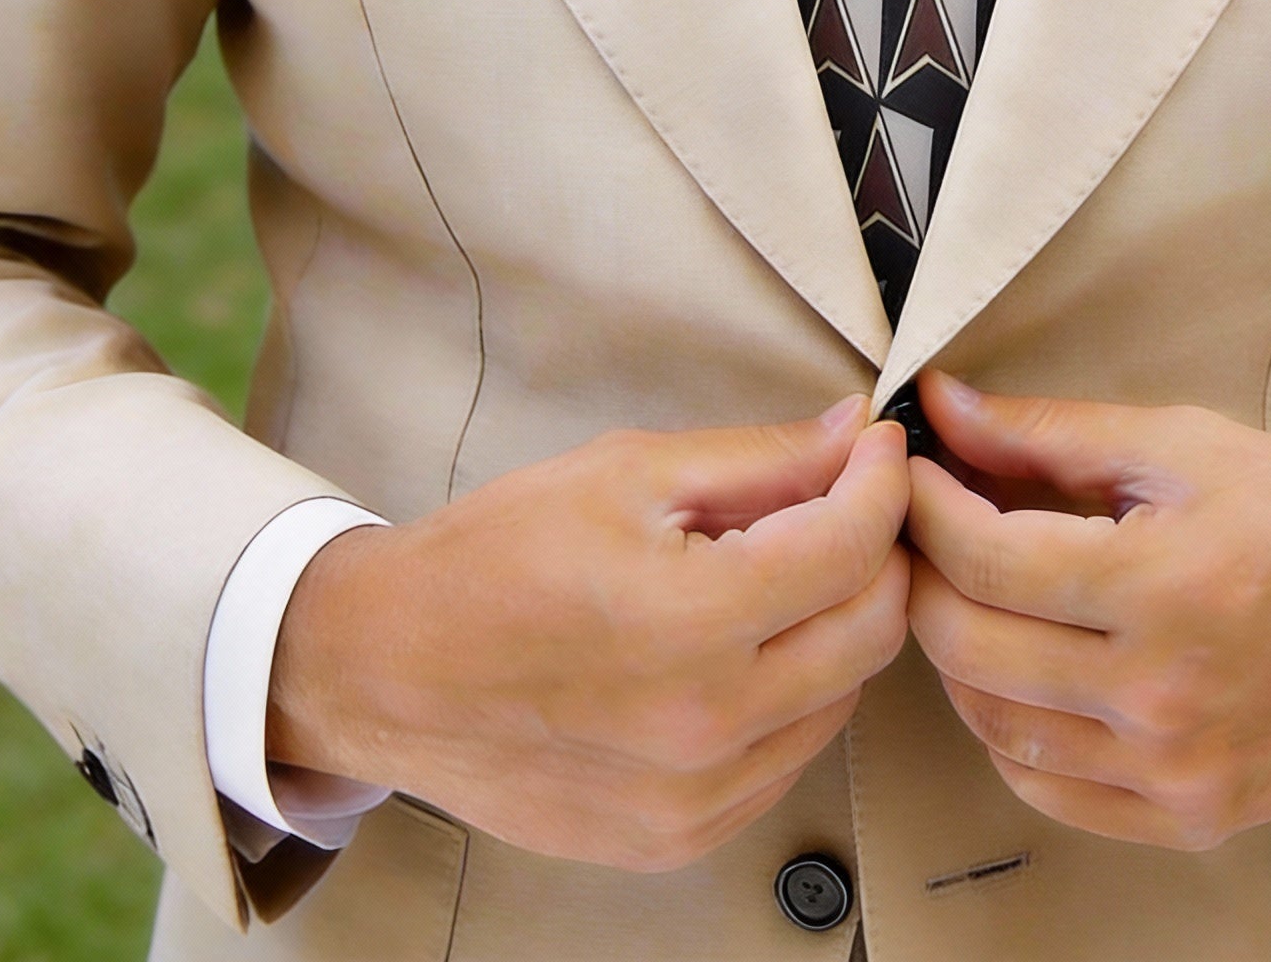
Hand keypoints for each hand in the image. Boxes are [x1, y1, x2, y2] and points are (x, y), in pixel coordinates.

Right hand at [268, 398, 910, 870]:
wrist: (387, 670)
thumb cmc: (493, 560)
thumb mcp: (627, 472)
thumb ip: (760, 458)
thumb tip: (855, 434)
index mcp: (692, 622)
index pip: (853, 547)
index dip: (882, 482)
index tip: (877, 449)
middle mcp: (706, 726)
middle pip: (872, 630)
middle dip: (878, 552)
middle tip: (847, 503)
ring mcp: (696, 799)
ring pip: (841, 698)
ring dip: (837, 626)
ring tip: (779, 573)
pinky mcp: (679, 837)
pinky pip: (787, 758)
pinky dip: (792, 696)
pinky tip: (741, 648)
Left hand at [903, 372, 1270, 850]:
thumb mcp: (1184, 444)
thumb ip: (1050, 432)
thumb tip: (943, 406)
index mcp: (1160, 584)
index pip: (983, 557)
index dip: (924, 507)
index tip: (911, 472)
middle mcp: (1160, 691)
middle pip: (968, 646)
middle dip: (924, 575)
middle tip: (924, 530)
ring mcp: (1173, 766)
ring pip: (992, 725)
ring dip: (957, 654)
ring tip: (971, 595)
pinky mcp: (1188, 815)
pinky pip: (1047, 791)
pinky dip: (1009, 732)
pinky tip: (1021, 675)